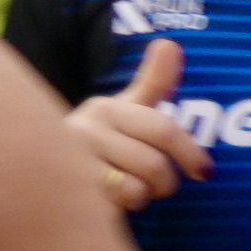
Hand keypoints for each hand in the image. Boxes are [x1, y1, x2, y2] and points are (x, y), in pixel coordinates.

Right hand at [66, 41, 206, 210]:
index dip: (191, 154)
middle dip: (164, 182)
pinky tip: (109, 201)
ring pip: (137, 188)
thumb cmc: (102, 142)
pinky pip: (115, 205)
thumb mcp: (128, 110)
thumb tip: (170, 43)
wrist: (45, 172)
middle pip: (155, 165)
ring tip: (128, 189)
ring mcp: (68, 162)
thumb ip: (153, 82)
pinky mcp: (64, 192)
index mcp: (105, 108)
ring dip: (142, 196)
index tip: (206, 173)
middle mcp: (83, 129)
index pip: (164, 130)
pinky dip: (123, 208)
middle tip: (155, 185)